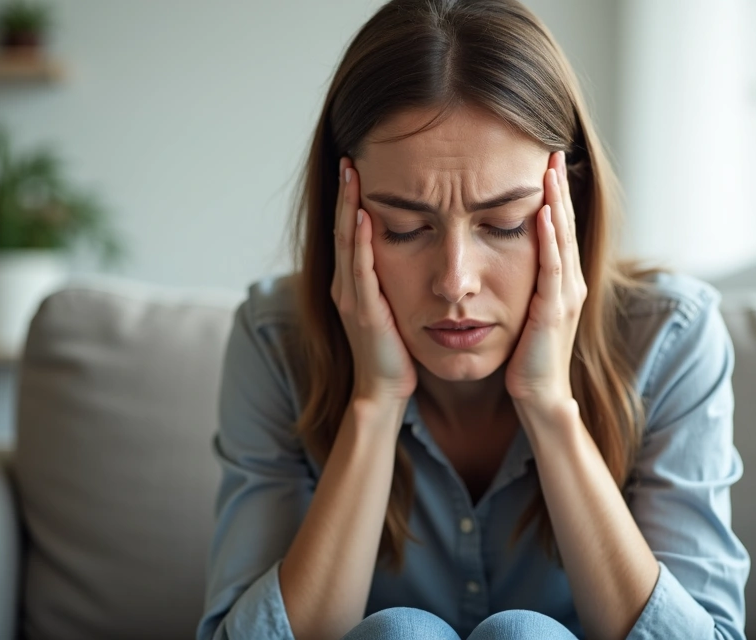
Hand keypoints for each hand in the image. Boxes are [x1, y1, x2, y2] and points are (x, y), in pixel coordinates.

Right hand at [330, 157, 418, 404]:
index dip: (350, 199)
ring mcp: (351, 298)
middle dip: (345, 193)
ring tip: (351, 174)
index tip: (356, 167)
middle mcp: (346, 286)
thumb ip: (392, 281)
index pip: (349, 232)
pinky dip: (360, 241)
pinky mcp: (365, 312)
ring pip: (347, 243)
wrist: (383, 392)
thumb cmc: (394, 353)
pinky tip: (362, 216)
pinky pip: (361, 270)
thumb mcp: (393, 307)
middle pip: (342, 229)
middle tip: (349, 158)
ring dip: (348, 207)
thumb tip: (413, 250)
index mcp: (352, 284)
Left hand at [505, 150, 586, 409]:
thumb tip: (502, 257)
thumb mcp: (523, 310)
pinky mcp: (554, 310)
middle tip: (553, 149)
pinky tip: (543, 213)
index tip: (546, 160)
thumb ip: (522, 283)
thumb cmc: (527, 358)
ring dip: (557, 202)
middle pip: (564, 224)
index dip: (554, 194)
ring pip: (561, 238)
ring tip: (551, 169)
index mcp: (561, 281)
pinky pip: (552, 267)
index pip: (557, 227)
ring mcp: (565, 295)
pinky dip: (548, 238)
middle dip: (559, 186)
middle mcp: (569, 282)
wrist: (539, 396)